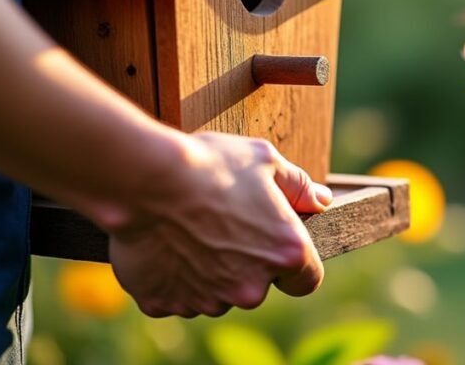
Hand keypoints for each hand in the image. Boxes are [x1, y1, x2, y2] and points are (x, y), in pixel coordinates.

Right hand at [107, 131, 333, 317]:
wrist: (143, 178)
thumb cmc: (209, 165)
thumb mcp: (266, 161)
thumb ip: (299, 187)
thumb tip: (321, 201)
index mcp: (285, 253)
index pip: (307, 280)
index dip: (294, 264)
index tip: (275, 246)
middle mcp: (250, 287)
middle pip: (256, 287)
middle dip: (245, 263)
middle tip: (222, 225)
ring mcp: (206, 300)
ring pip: (215, 293)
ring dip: (209, 271)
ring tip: (190, 230)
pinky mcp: (165, 303)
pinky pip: (175, 295)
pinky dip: (172, 277)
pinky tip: (165, 245)